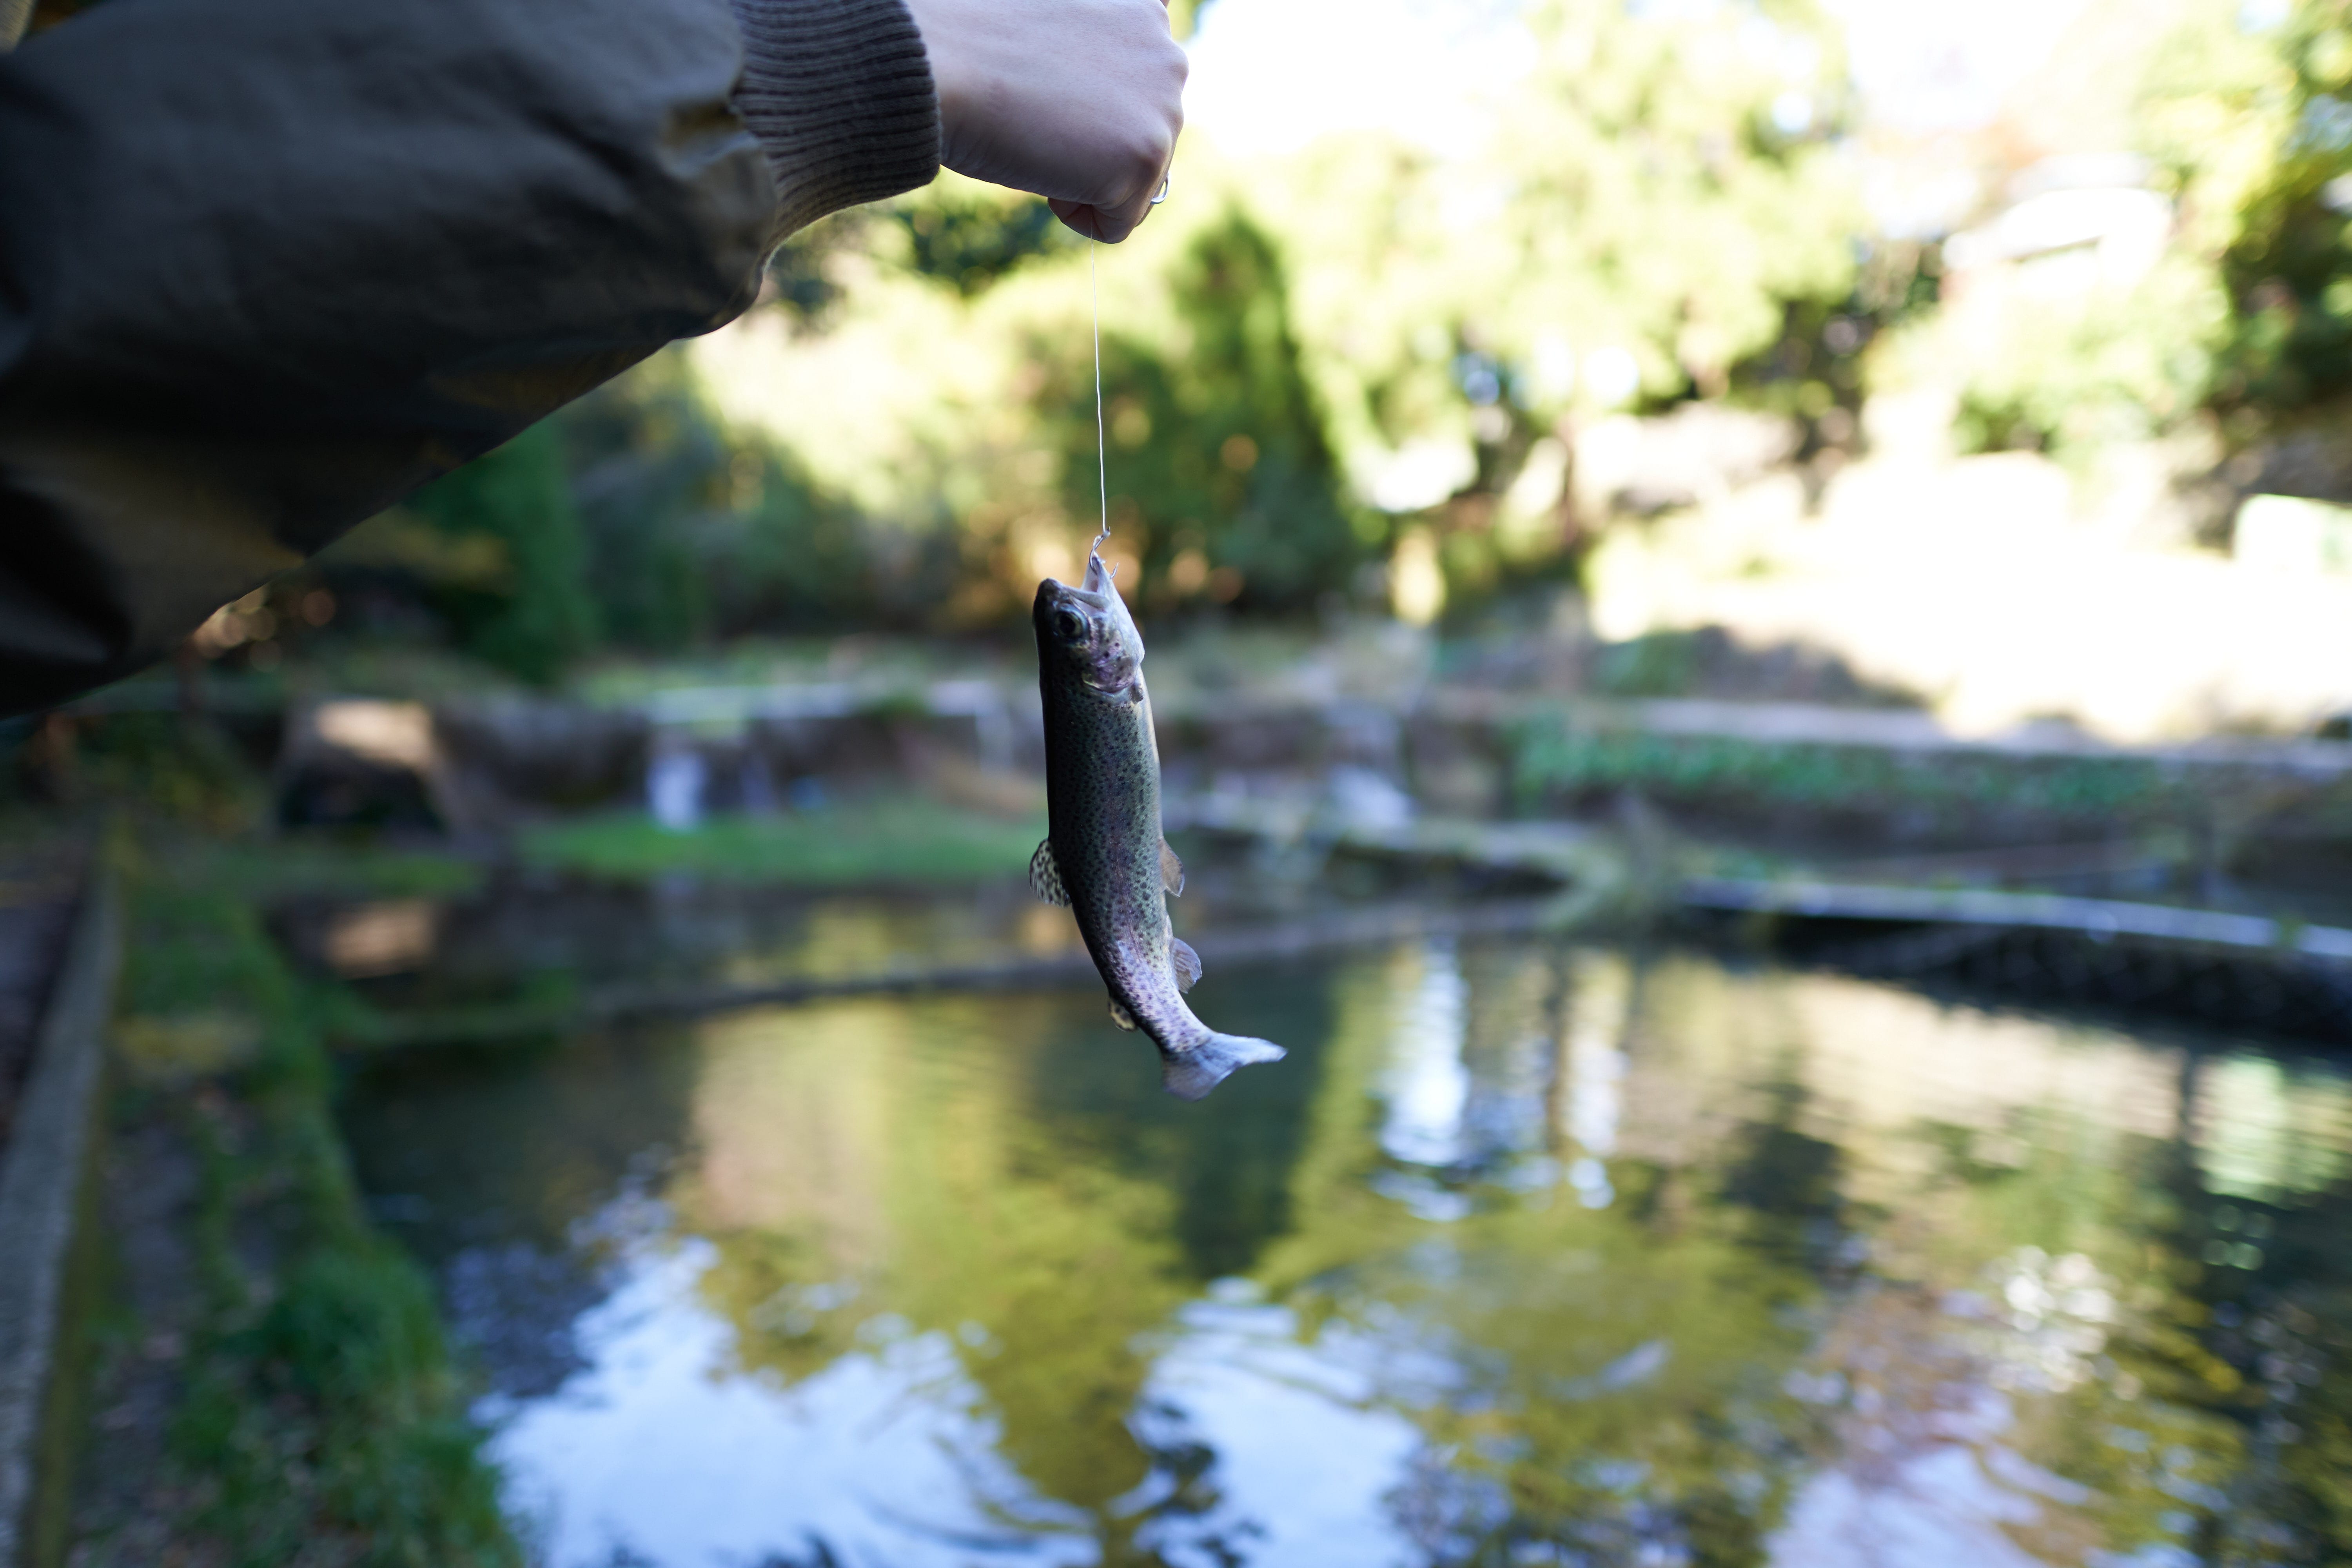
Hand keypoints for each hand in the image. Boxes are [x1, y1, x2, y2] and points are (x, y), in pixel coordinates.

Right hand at [900, 0, 1184, 241]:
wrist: (937, 61)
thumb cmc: (973, 49)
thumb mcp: (1054, 41)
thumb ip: (1098, 67)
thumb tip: (1109, 117)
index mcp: (1144, 14)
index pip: (1139, 99)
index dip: (1087, 113)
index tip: (1041, 93)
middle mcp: (1169, 54)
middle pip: (1145, 146)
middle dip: (1090, 150)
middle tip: (1035, 117)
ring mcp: (1164, 107)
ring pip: (1136, 187)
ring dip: (1082, 180)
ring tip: (1038, 137)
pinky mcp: (1146, 157)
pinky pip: (1119, 226)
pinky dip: (1076, 217)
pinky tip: (1041, 170)